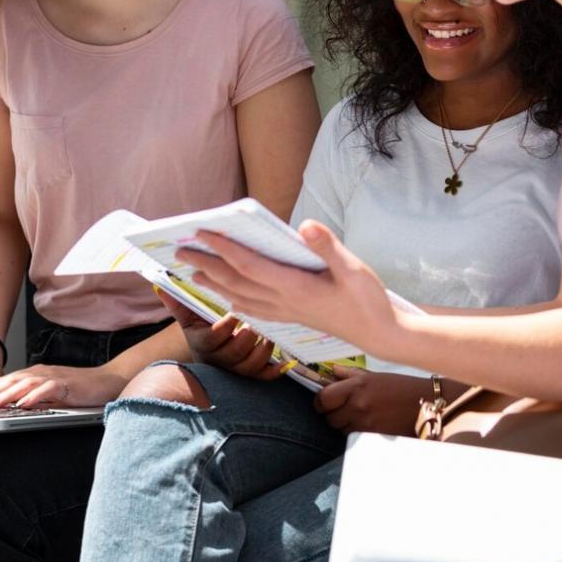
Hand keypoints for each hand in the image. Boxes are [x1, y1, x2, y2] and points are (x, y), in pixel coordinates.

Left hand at [0, 363, 127, 409]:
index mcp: (36, 375)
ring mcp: (55, 377)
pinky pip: (48, 389)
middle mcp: (42, 373)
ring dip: (6, 394)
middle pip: (12, 380)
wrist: (109, 381)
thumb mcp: (52, 393)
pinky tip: (23, 404)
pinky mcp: (68, 384)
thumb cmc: (81, 389)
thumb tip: (11, 407)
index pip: (8, 381)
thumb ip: (33, 397)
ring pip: (25, 384)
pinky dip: (34, 396)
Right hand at [153, 290, 282, 379]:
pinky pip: (263, 378)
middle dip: (247, 338)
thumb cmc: (202, 331)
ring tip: (268, 336)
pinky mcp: (251, 377)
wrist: (209, 358)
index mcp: (203, 344)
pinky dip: (275, 371)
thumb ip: (178, 303)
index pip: (213, 338)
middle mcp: (219, 360)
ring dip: (262, 352)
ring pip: (250, 367)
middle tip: (256, 323)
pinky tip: (285, 361)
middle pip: (235, 353)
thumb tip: (160, 286)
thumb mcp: (189, 318)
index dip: (226, 326)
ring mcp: (235, 370)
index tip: (235, 311)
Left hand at [177, 221, 397, 354]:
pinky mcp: (293, 318)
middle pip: (237, 282)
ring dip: (215, 284)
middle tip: (181, 250)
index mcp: (296, 287)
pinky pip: (254, 310)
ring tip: (194, 272)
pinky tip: (229, 300)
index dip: (226, 249)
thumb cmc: (369, 299)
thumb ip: (328, 246)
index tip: (204, 232)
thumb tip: (305, 225)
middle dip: (207, 265)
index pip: (251, 265)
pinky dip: (235, 302)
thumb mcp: (354, 268)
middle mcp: (285, 302)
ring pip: (240, 298)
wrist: (380, 335)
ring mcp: (287, 312)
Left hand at [313, 367, 428, 434]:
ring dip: (346, 425)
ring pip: (341, 430)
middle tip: (344, 408)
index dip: (320, 402)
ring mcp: (366, 424)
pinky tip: (369, 424)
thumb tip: (332, 371)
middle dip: (333, 414)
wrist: (427, 404)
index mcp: (357, 386)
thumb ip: (350, 374)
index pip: (323, 399)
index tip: (324, 402)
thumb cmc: (402, 387)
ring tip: (360, 416)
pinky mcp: (374, 437)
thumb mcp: (375, 375)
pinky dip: (357, 432)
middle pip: (329, 418)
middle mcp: (359, 406)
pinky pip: (354, 438)